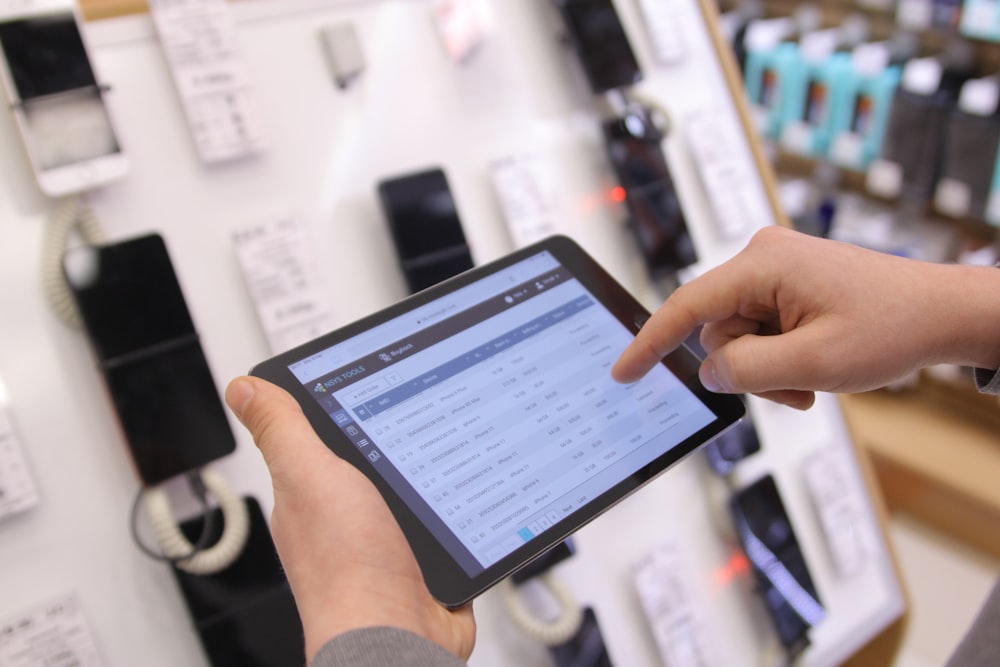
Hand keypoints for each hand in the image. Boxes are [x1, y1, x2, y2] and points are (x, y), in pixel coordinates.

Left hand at [225, 376, 475, 660]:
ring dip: (440, 470)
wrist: (398, 639)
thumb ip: (283, 432)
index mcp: (314, 489)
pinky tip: (475, 487)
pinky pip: (449, 517)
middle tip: (434, 399)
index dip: (353, 396)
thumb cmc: (346, 572)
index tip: (381, 367)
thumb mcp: (310, 479)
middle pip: (382, 452)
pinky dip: (463, 504)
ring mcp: (391, 537)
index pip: (329, 427)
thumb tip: (243, 388)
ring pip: (419, 484)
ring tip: (461, 438)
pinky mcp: (428, 556)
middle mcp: (350, 513)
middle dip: (406, 430)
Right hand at [612, 226, 999, 408]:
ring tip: (811, 380)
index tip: (624, 372)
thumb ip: (747, 370)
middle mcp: (763, 258)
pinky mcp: (789, 284)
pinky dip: (779, 357)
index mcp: (763, 264)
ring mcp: (777, 270)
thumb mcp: (813, 363)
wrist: (944, 313)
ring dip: (767, 369)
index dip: (650, 343)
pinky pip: (761, 330)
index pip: (687, 307)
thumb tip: (709, 372)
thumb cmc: (893, 325)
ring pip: (739, 338)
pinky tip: (812, 366)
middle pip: (717, 331)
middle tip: (793, 389)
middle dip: (747, 369)